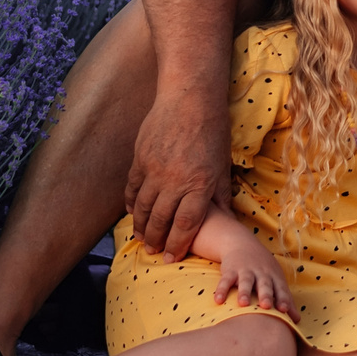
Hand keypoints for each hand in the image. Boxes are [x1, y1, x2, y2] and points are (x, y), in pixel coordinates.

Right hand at [126, 90, 231, 260]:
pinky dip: (130, 203)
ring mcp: (154, 170)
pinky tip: (132, 212)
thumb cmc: (211, 130)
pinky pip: (131, 188)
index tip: (172, 257)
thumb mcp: (222, 164)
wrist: (189, 99)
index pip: (186, 223)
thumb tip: (226, 218)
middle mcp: (175, 180)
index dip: (178, 244)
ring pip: (142, 207)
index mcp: (199, 183)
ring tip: (141, 238)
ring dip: (140, 226)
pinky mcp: (140, 159)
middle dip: (156, 240)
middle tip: (154, 252)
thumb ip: (220, 193)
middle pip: (161, 220)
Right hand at [210, 230, 292, 310]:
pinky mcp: (230, 270)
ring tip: (243, 304)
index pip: (280, 288)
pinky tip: (218, 300)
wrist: (242, 244)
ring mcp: (246, 271)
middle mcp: (261, 273)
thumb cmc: (263, 268)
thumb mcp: (276, 280)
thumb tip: (297, 320)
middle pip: (264, 285)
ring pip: (246, 282)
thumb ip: (285, 299)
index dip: (283, 298)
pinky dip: (222, 290)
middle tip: (266, 306)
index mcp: (274, 277)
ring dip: (244, 292)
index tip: (284, 310)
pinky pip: (226, 280)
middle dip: (266, 295)